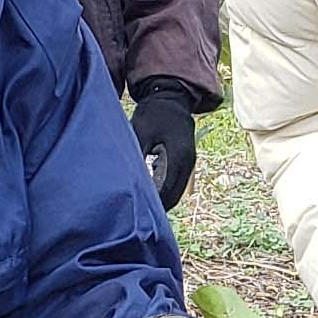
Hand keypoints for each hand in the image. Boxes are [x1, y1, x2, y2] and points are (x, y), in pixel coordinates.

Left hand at [129, 82, 202, 210]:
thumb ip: (136, 158)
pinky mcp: (186, 161)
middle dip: (158, 208)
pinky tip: (150, 194)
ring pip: (177, 191)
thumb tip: (128, 181)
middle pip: (174, 196)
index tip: (137, 217)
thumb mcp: (140, 134)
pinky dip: (165, 191)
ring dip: (162, 200)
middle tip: (138, 219)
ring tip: (143, 210)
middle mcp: (188, 163)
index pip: (167, 191)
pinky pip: (177, 183)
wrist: (171, 99)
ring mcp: (189, 162)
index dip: (153, 206)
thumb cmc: (153, 115)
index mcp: (179, 157)